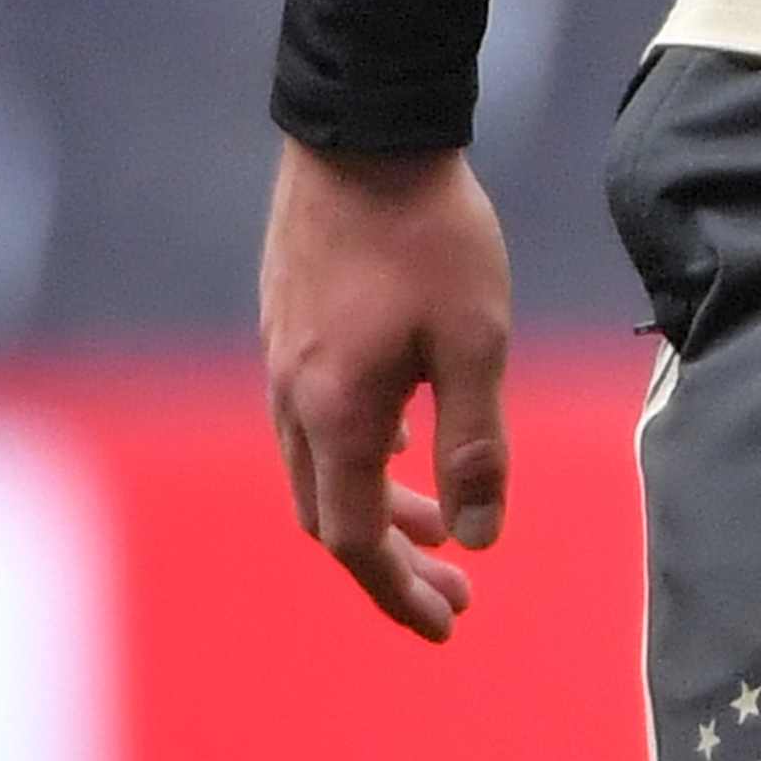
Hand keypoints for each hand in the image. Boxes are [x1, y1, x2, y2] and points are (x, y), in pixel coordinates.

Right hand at [263, 142, 515, 640]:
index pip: (359, 540)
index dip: (400, 592)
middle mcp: (293, 404)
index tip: (448, 624)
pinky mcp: (290, 331)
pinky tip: (405, 442)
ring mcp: (283, 366)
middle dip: (393, 564)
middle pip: (335, 517)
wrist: (363, 136)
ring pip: (324, 470)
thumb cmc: (431, 237)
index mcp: (336, 418)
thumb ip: (477, 442)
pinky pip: (317, 424)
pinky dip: (363, 455)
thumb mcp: (477, 341)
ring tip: (442, 529)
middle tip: (457, 592)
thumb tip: (477, 536)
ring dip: (382, 508)